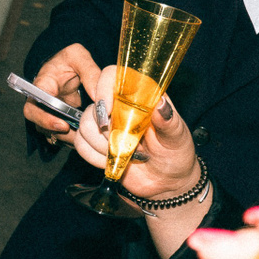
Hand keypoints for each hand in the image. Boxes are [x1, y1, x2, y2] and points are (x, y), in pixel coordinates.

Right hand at [25, 42, 100, 143]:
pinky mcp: (57, 121)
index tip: (62, 125)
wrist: (65, 65)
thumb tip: (101, 99)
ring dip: (69, 137)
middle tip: (77, 133)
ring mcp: (48, 114)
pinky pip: (62, 136)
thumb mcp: (78, 56)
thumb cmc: (68, 59)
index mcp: (42, 86)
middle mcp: (41, 103)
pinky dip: (74, 138)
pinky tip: (88, 136)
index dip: (44, 119)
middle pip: (40, 125)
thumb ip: (90, 73)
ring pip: (52, 133)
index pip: (32, 107)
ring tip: (87, 135)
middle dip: (58, 133)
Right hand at [67, 64, 200, 198]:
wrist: (167, 182)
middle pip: (95, 104)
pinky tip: (110, 161)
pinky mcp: (95, 141)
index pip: (113, 75)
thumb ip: (169, 121)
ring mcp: (106, 123)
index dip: (104, 88)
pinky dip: (93, 155)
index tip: (108, 111)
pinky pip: (80, 142)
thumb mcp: (178, 138)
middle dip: (107, 129)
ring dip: (101, 145)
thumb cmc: (176, 155)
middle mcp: (119, 105)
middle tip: (126, 143)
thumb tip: (161, 104)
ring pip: (85, 124)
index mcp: (140, 95)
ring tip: (122, 155)